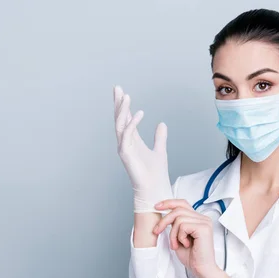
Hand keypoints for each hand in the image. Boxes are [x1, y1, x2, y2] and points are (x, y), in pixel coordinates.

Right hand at [113, 86, 172, 212]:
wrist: (154, 187)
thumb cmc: (156, 173)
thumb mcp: (160, 150)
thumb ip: (160, 137)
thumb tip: (162, 124)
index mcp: (133, 140)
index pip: (125, 119)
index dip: (123, 106)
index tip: (121, 92)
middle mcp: (126, 142)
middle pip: (119, 119)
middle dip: (118, 104)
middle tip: (116, 88)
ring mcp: (124, 148)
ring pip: (120, 125)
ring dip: (122, 110)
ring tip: (126, 96)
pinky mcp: (126, 154)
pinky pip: (127, 135)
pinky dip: (132, 124)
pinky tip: (139, 113)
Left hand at [152, 199, 217, 277]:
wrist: (201, 269)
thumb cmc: (192, 257)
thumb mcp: (178, 237)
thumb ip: (174, 225)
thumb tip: (163, 215)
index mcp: (198, 219)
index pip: (182, 204)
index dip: (169, 203)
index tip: (157, 206)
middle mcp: (203, 218)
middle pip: (178, 210)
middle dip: (164, 221)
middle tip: (157, 231)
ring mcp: (204, 222)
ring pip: (178, 219)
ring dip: (173, 234)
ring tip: (176, 244)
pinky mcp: (203, 228)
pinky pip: (183, 226)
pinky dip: (179, 236)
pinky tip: (185, 244)